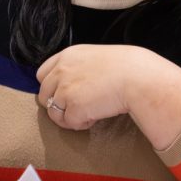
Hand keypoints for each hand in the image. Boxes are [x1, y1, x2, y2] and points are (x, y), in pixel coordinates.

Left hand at [36, 44, 180, 147]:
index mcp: (67, 56)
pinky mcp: (73, 108)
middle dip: (57, 104)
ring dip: (69, 116)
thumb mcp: (95, 57)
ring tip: (89, 113)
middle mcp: (61, 71)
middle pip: (44, 95)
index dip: (51, 87)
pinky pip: (69, 123)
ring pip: (53, 113)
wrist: (138, 77)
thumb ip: (79, 67)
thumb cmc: (127, 67)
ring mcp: (65, 90)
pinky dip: (81, 124)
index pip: (42, 74)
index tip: (63, 94)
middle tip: (77, 107)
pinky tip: (95, 117)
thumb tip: (75, 83)